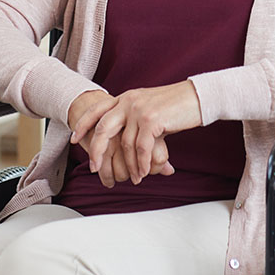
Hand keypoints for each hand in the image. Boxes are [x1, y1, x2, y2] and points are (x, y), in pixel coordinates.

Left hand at [69, 81, 201, 184]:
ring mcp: (139, 110)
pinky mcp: (151, 120)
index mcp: (126, 97)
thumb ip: (135, 119)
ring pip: (125, 144)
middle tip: (95, 168)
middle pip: (103, 129)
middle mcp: (129, 101)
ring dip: (129, 165)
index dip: (83, 124)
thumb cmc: (177, 105)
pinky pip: (141, 148)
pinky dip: (142, 164)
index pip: (97, 109)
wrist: (199, 97)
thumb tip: (127, 140)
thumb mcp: (150, 107)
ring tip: (134, 178)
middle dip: (96, 151)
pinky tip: (144, 172)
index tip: (75, 138)